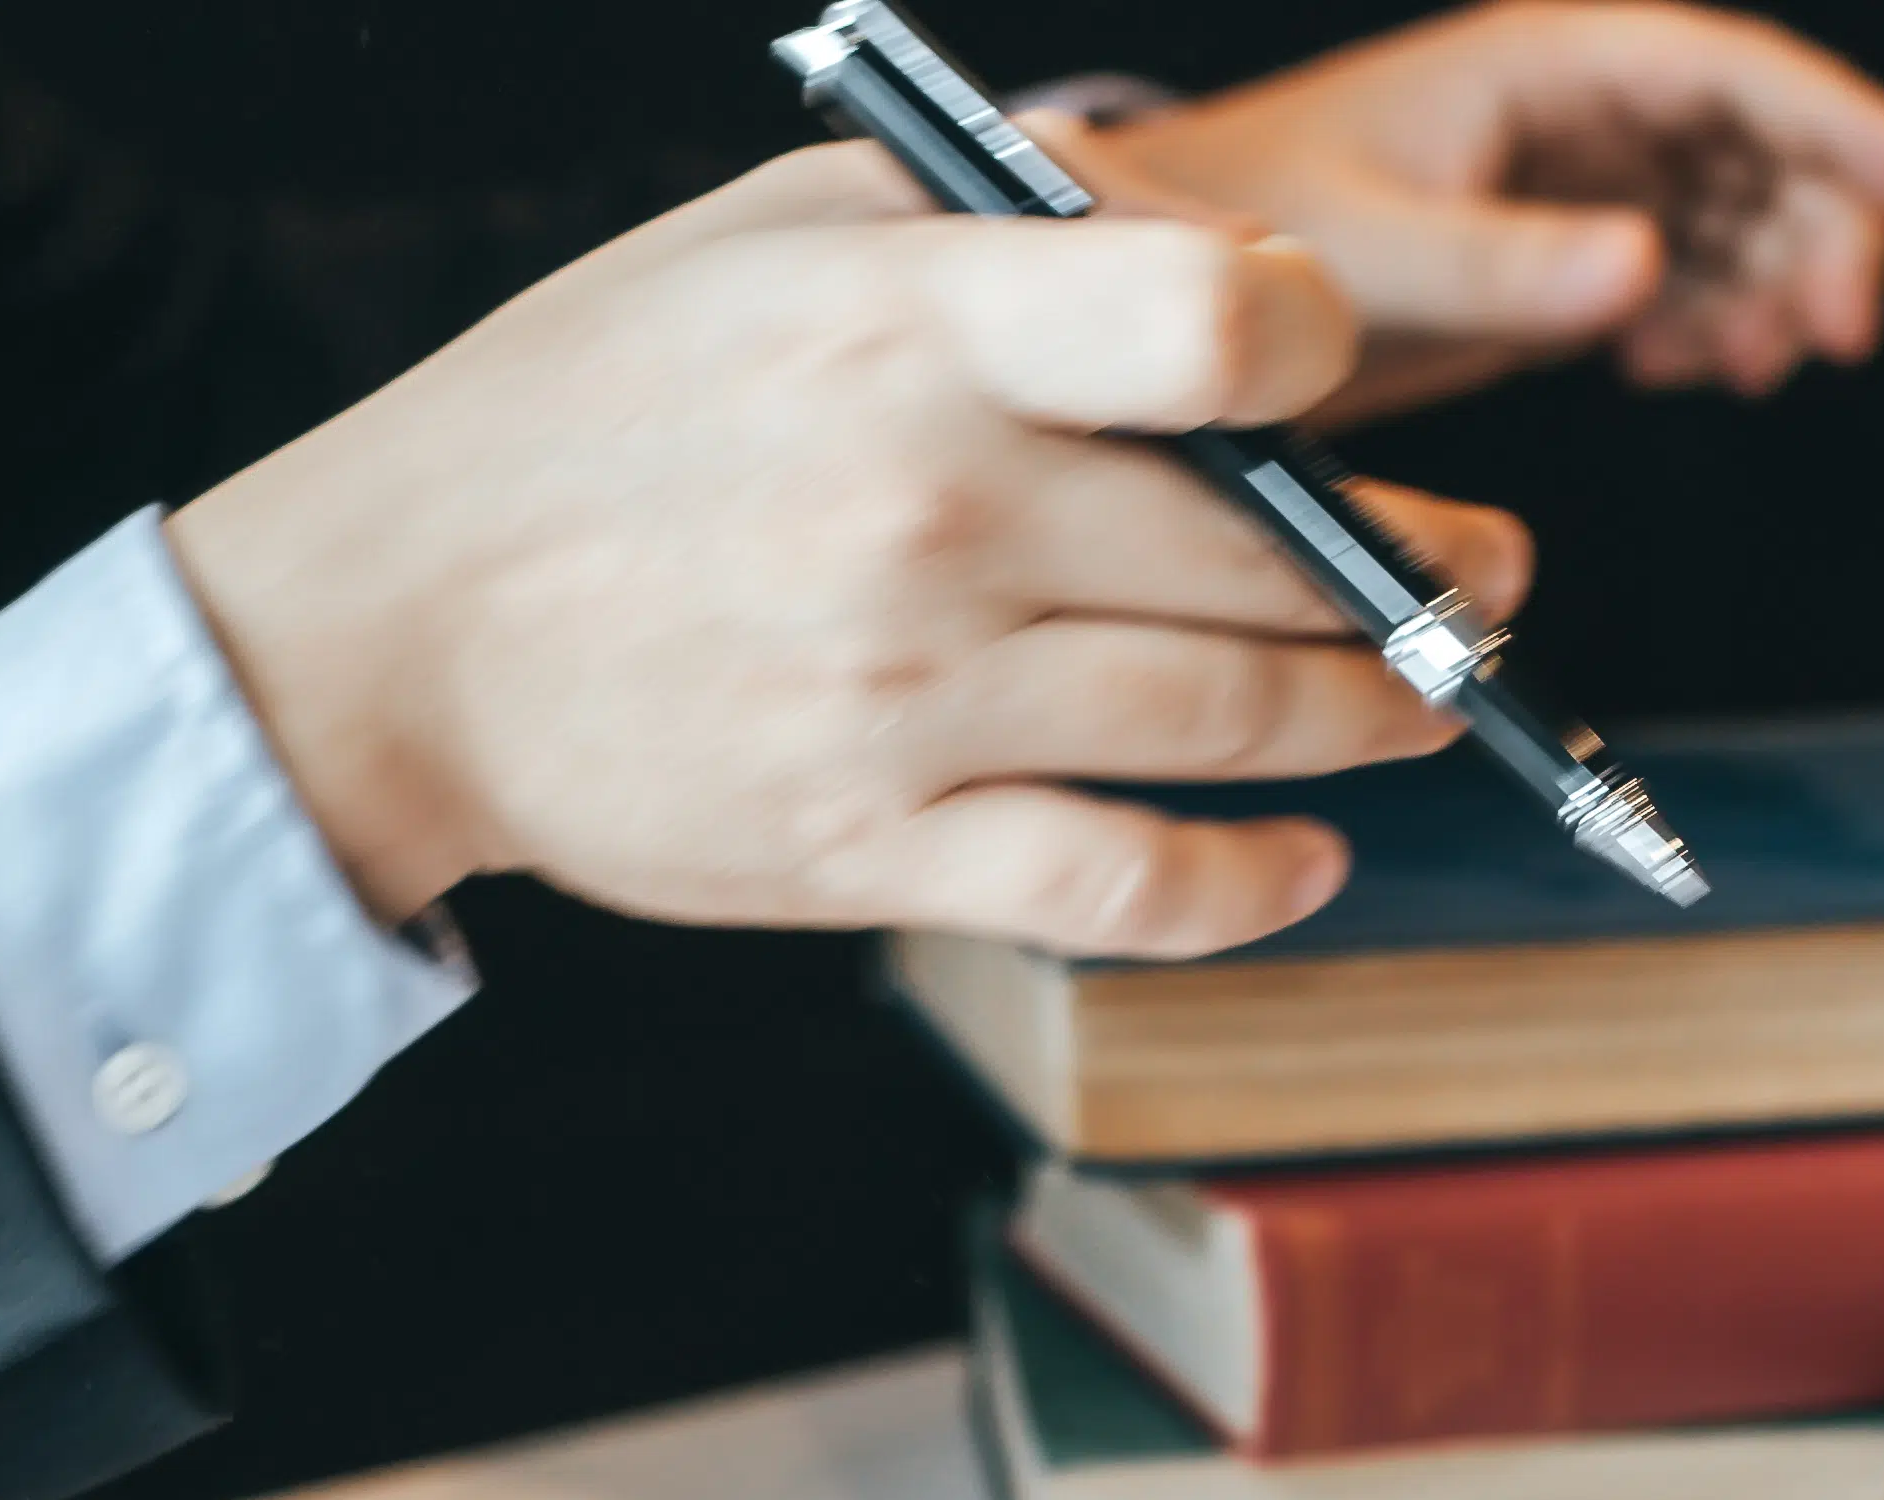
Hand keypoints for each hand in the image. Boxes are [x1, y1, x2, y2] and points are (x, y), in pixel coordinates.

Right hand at [162, 150, 1530, 952]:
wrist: (395, 621)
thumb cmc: (601, 407)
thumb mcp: (775, 235)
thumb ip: (998, 224)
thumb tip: (1209, 247)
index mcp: (910, 329)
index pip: (1214, 325)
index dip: (1324, 348)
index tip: (1342, 383)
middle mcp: (926, 513)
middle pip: (1268, 557)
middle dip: (1421, 573)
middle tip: (1488, 576)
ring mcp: (907, 696)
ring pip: (1232, 721)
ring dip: (1371, 718)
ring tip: (1430, 699)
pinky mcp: (873, 846)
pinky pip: (1125, 887)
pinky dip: (1247, 890)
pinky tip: (1307, 866)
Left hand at [1073, 4, 1883, 419]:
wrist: (1154, 289)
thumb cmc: (1236, 247)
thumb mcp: (1369, 257)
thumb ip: (1505, 264)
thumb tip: (1643, 269)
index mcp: (1535, 68)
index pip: (1729, 69)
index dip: (1844, 124)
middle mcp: (1562, 111)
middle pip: (1755, 141)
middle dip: (1820, 226)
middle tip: (1834, 336)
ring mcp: (1562, 183)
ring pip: (1728, 212)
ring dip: (1772, 285)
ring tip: (1758, 365)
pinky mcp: (1547, 257)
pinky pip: (1675, 271)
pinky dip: (1708, 322)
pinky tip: (1690, 371)